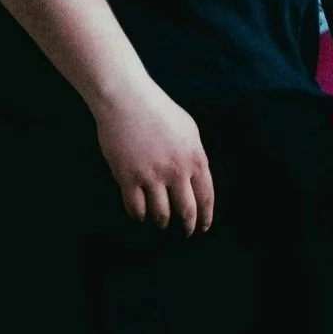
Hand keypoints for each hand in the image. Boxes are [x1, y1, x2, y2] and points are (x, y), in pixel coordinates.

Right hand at [94, 77, 214, 232]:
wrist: (126, 99)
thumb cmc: (158, 110)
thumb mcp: (188, 130)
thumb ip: (194, 157)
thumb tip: (196, 182)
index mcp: (195, 158)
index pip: (206, 197)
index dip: (205, 217)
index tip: (203, 228)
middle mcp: (176, 171)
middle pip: (185, 211)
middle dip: (186, 227)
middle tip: (184, 234)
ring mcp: (151, 175)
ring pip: (160, 214)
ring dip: (161, 223)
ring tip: (160, 223)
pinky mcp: (128, 178)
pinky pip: (136, 209)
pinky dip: (139, 216)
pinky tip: (140, 215)